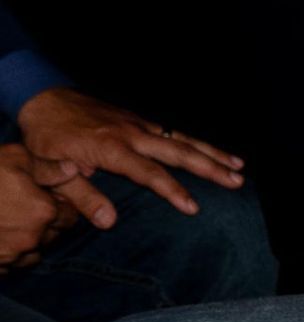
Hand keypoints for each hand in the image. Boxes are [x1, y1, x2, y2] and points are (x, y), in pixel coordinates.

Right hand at [0, 143, 79, 269]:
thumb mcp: (16, 159)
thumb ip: (48, 167)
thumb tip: (73, 170)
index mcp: (43, 212)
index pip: (70, 216)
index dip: (61, 206)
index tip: (49, 197)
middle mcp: (30, 239)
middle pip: (52, 237)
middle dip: (46, 225)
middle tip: (28, 209)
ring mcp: (8, 257)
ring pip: (30, 255)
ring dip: (27, 243)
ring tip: (12, 224)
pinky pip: (7, 266)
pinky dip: (7, 255)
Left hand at [15, 87, 244, 228]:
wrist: (45, 99)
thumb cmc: (46, 138)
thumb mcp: (50, 170)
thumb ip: (81, 196)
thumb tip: (109, 222)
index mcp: (110, 148)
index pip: (149, 172)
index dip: (172, 190)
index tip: (194, 207)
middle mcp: (132, 134)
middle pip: (179, 151)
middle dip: (210, 167)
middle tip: (237, 181)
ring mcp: (139, 125)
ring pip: (183, 138)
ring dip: (213, 152)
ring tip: (239, 166)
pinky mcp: (140, 121)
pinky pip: (175, 132)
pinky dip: (198, 142)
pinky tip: (214, 152)